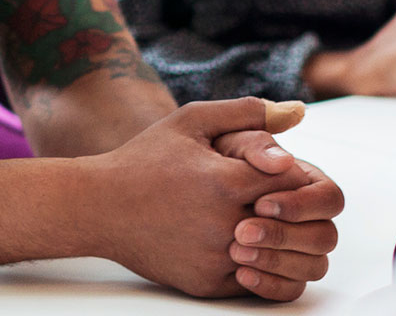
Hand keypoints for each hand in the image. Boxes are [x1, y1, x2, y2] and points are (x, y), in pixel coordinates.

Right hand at [92, 98, 315, 298]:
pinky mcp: (206, 283)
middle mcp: (224, 225)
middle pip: (288, 219)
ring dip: (271, 236)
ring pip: (275, 253)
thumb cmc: (144, 159)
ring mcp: (216, 258)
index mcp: (226, 182)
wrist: (99, 207)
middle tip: (267, 195)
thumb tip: (295, 111)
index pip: (293, 179)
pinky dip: (253, 261)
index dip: (288, 172)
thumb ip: (244, 112)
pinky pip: (253, 278)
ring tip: (255, 217)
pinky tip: (235, 240)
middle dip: (285, 205)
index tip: (273, 170)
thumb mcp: (191, 121)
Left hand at [211, 132, 344, 301]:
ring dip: (277, 261)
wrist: (168, 191)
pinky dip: (270, 285)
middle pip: (326, 237)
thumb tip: (284, 159)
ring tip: (235, 252)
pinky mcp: (276, 273)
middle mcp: (306, 218)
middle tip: (242, 230)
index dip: (300, 204)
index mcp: (304, 182)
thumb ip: (254, 143)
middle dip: (285, 236)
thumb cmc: (202, 158)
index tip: (259, 203)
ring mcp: (294, 248)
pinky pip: (290, 290)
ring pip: (313, 267)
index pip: (329, 198)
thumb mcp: (223, 141)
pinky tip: (239, 273)